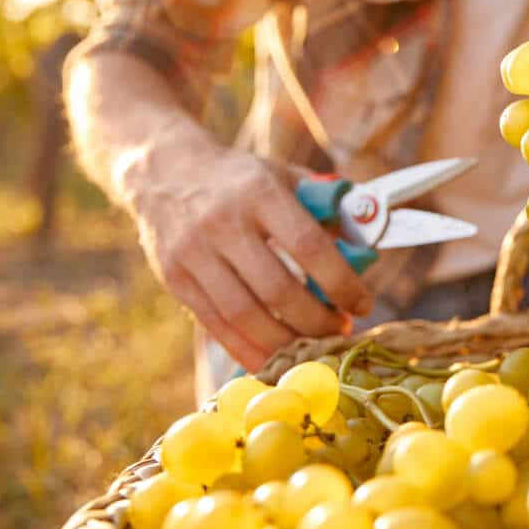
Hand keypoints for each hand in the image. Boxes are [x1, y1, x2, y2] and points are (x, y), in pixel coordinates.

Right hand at [126, 145, 371, 370]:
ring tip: (313, 346)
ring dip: (286, 341)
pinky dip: (247, 349)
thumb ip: (325, 208)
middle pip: (277, 289)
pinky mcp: (174, 278)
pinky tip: (275, 358)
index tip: (363, 303)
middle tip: (340, 329)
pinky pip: (215, 325)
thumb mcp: (285, 176)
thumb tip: (365, 245)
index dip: (341, 282)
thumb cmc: (241, 178)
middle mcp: (224, 223)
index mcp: (260, 192)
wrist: (164, 170)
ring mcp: (194, 253)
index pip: (309, 246)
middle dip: (316, 320)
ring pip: (244, 315)